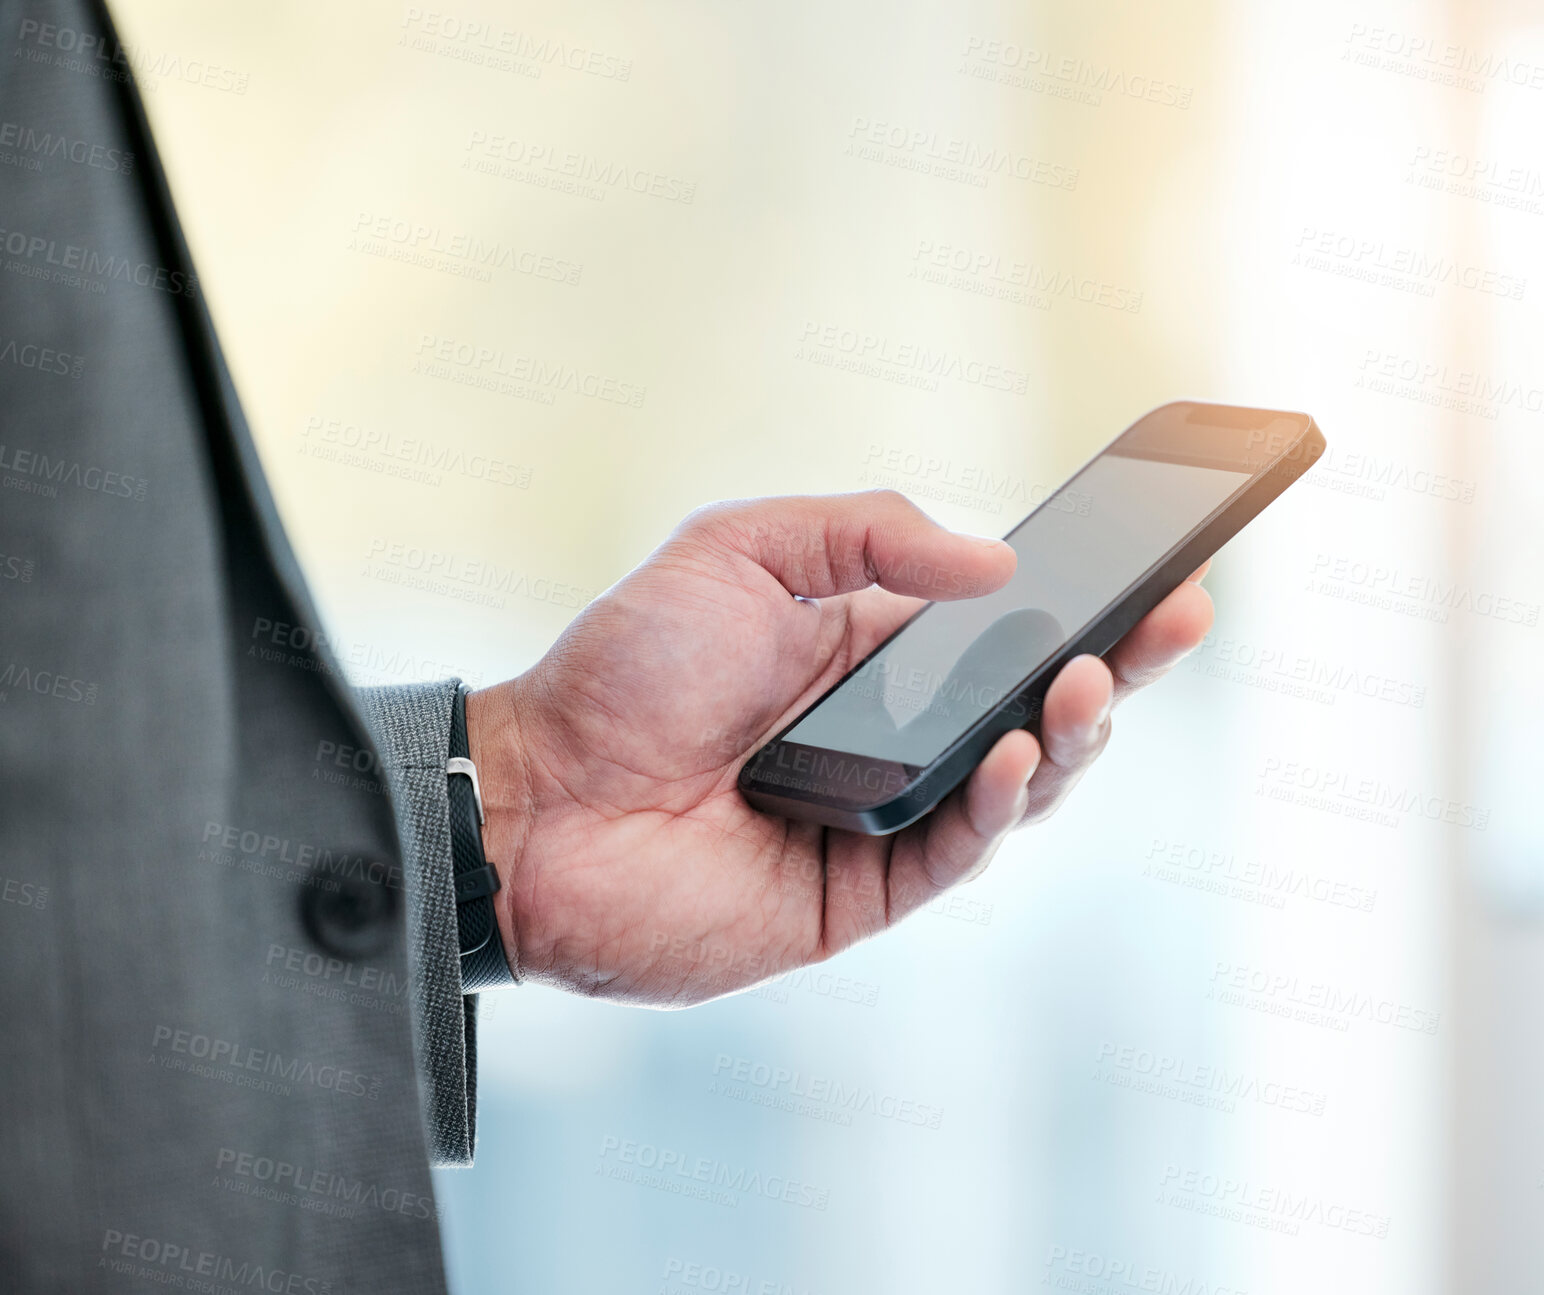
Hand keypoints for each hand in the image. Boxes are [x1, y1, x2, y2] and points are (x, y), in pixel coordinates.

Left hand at [466, 491, 1212, 1004]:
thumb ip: (867, 536)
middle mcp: (896, 735)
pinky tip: (1010, 755)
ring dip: (1066, 733)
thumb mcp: (741, 551)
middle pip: (1035, 705)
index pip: (1007, 627)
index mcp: (875, 653)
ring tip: (1083, 681)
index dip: (1088, 601)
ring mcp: (886, 816)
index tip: (1161, 564)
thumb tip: (997, 563)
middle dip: (1116, 665)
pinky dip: (995, 804)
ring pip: (1018, 783)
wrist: (540, 796)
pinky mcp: (863, 891)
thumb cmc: (627, 667)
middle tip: (1178, 619)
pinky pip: (955, 850)